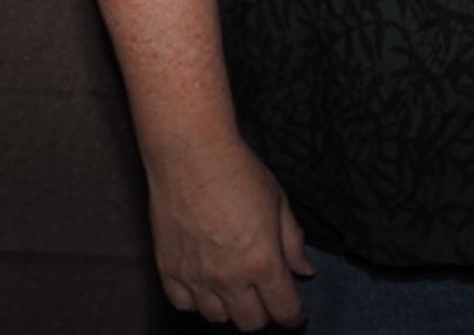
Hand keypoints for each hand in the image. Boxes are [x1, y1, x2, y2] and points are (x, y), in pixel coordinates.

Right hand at [146, 135, 311, 328]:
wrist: (191, 155)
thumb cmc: (239, 171)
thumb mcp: (279, 202)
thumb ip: (292, 242)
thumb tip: (304, 271)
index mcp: (262, 261)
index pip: (283, 309)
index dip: (293, 315)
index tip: (296, 314)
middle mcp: (229, 278)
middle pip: (250, 322)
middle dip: (265, 313)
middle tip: (267, 295)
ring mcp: (195, 278)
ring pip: (217, 318)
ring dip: (231, 307)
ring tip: (237, 285)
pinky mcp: (169, 271)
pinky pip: (184, 305)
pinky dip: (197, 300)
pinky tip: (206, 282)